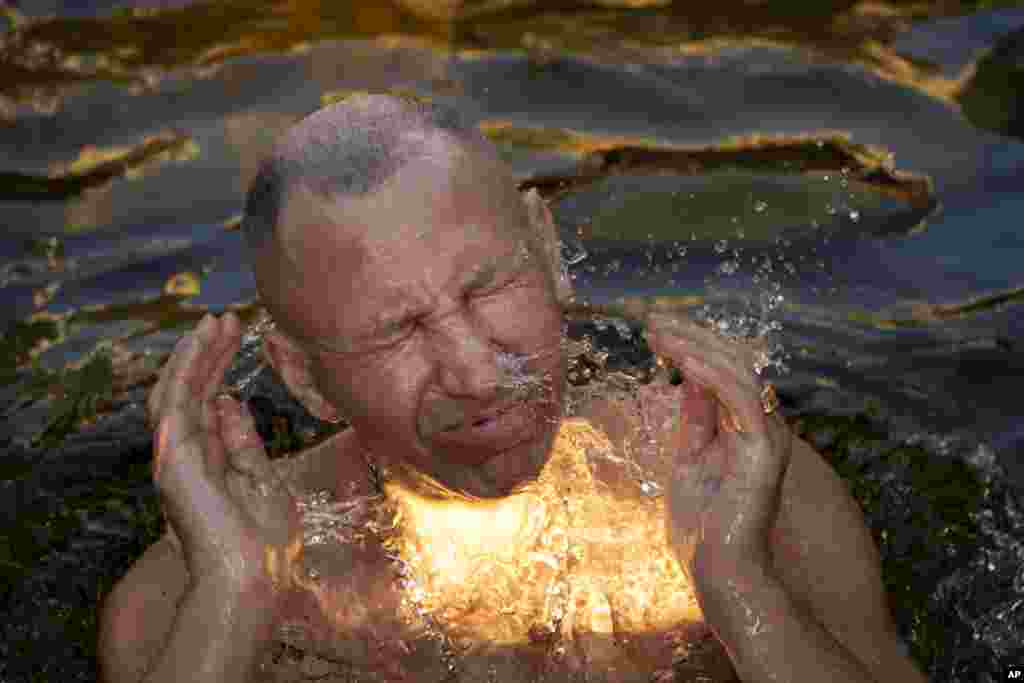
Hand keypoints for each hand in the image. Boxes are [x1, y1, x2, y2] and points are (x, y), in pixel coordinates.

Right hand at [147, 313, 296, 593]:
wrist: (252, 575)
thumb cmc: (264, 541)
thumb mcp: (263, 478)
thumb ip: (244, 441)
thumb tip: (234, 402)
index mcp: (208, 464)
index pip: (208, 405)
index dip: (219, 370)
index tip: (239, 338)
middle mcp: (186, 457)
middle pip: (192, 393)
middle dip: (208, 354)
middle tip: (227, 319)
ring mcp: (174, 456)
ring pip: (177, 390)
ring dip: (195, 353)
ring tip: (216, 321)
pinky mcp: (170, 455)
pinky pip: (173, 399)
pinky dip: (186, 366)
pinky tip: (203, 340)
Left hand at [644, 313, 790, 583]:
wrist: (719, 570)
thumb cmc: (704, 525)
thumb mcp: (691, 458)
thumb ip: (696, 419)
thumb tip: (689, 379)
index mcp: (749, 427)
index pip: (726, 370)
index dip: (695, 343)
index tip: (656, 328)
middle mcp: (764, 426)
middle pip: (733, 362)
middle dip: (693, 335)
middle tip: (653, 318)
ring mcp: (768, 436)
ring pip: (738, 371)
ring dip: (696, 346)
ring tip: (659, 332)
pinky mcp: (763, 450)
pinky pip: (741, 398)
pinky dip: (712, 375)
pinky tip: (683, 359)